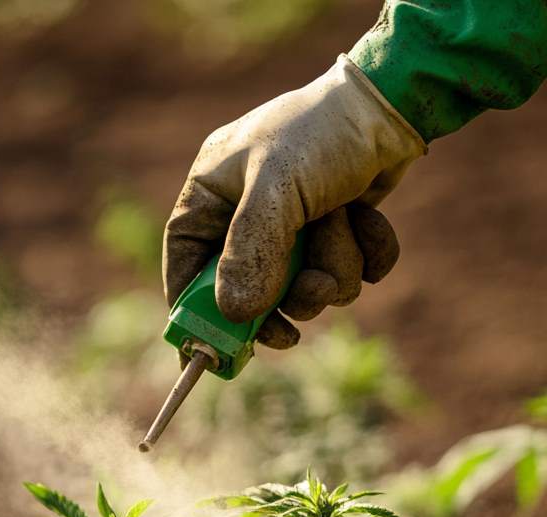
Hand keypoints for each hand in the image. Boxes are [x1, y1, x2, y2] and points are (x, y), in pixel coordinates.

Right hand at [163, 56, 425, 349]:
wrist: (395, 103)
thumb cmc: (322, 132)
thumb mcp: (276, 186)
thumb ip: (249, 251)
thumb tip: (236, 315)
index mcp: (211, 197)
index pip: (184, 264)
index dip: (192, 310)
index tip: (207, 351)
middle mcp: (244, 217)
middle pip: (248, 293)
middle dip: (286, 298)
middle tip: (304, 309)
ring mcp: (291, 230)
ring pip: (305, 291)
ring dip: (333, 270)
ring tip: (344, 222)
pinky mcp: (335, 236)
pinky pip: (346, 277)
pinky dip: (365, 255)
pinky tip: (368, 219)